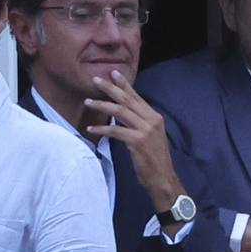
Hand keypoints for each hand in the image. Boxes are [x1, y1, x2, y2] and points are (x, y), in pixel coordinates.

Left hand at [84, 71, 182, 211]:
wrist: (162, 178)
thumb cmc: (154, 159)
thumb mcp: (149, 136)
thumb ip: (139, 122)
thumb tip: (122, 112)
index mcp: (154, 117)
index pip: (136, 97)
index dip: (124, 84)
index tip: (113, 73)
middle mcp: (151, 120)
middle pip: (127, 100)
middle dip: (110, 88)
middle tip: (96, 80)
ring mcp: (145, 130)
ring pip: (120, 111)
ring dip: (102, 105)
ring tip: (88, 101)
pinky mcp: (137, 141)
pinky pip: (115, 131)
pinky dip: (101, 129)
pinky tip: (90, 129)